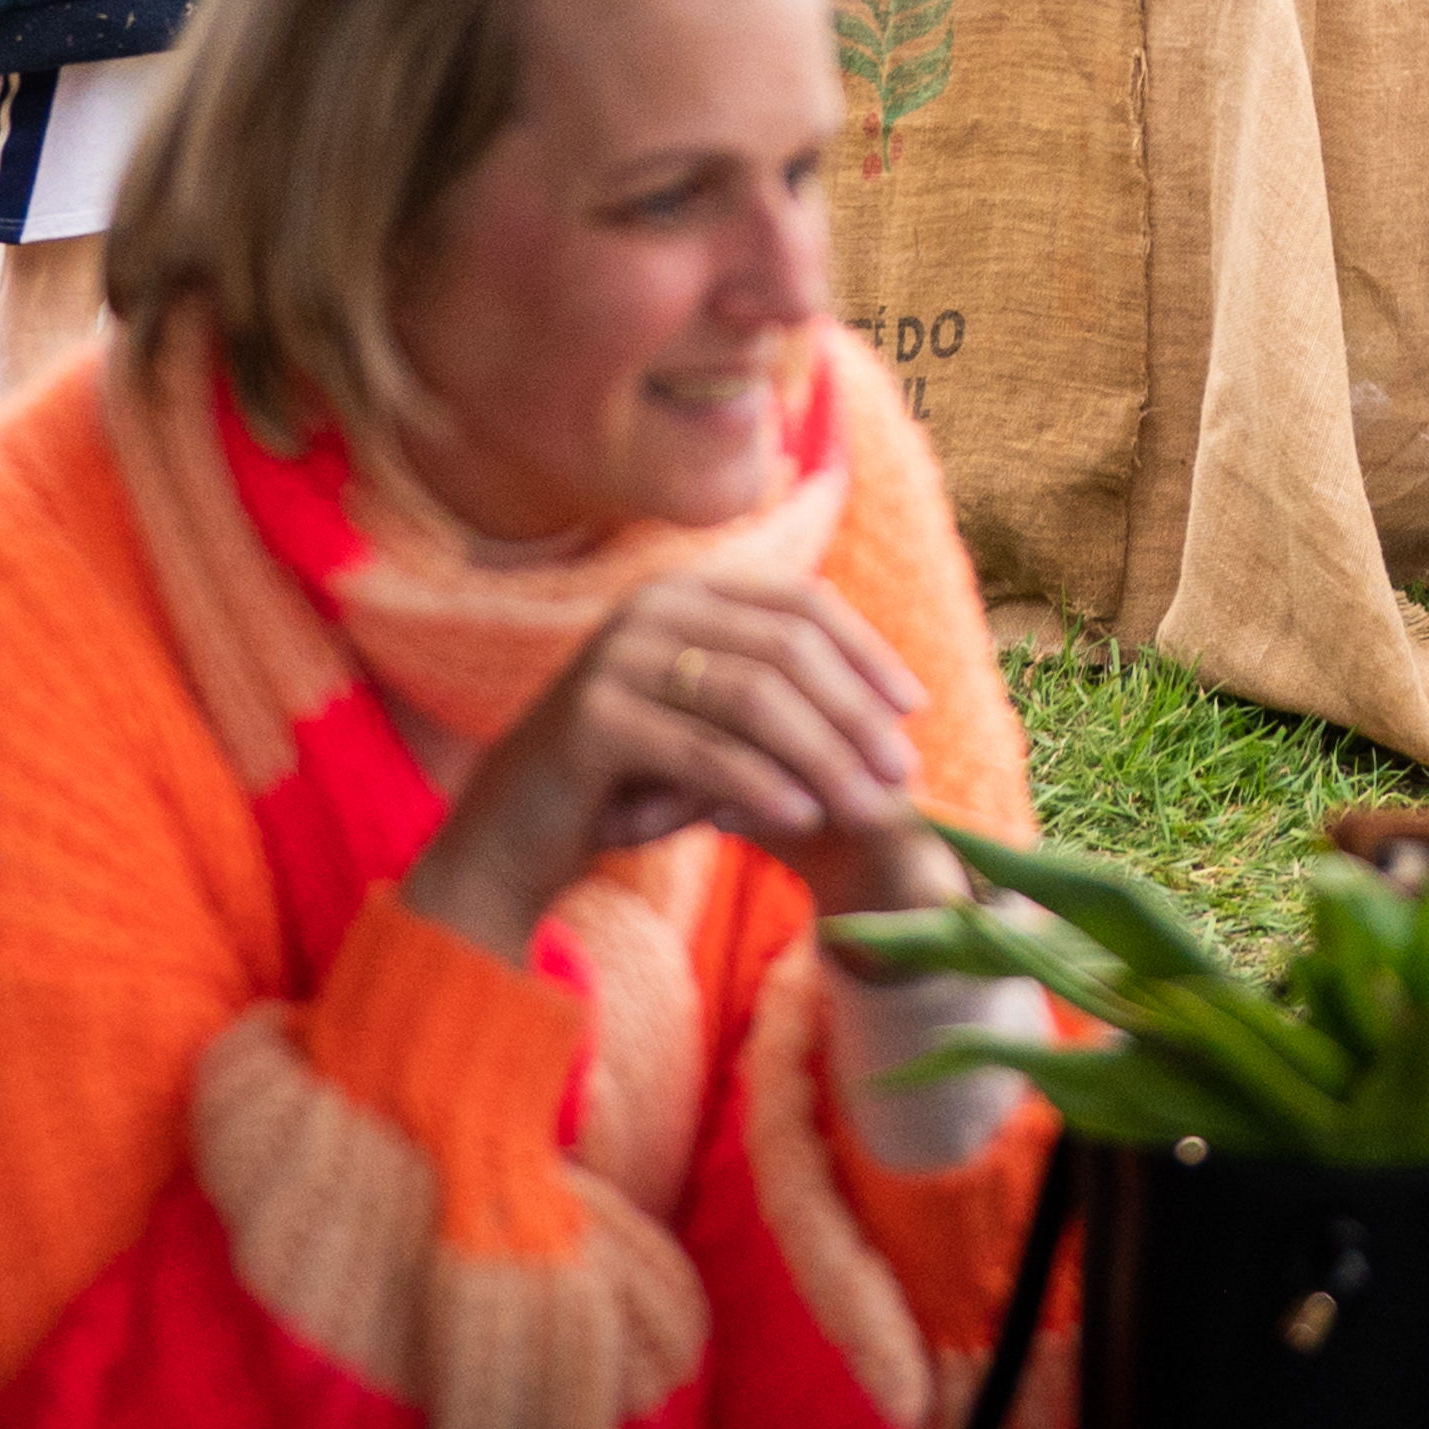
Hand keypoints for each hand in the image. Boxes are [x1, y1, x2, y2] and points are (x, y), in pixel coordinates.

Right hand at [396, 570, 952, 959]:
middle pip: (784, 648)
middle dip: (854, 711)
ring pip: (752, 698)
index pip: (797, 602)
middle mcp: (650, 609)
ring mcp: (617, 659)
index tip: (913, 708)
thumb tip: (890, 721)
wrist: (515, 833)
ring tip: (868, 805)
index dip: (863, 650)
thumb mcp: (709, 729)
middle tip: (903, 772)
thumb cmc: (629, 783)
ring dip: (823, 754)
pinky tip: (801, 817)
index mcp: (684, 594)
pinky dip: (761, 784)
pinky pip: (702, 750)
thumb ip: (776, 706)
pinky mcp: (594, 719)